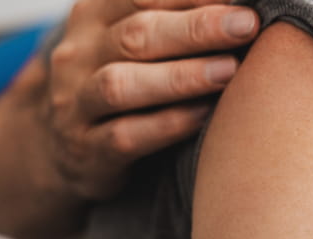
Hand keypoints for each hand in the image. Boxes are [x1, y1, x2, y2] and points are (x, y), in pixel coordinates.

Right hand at [39, 0, 258, 199]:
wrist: (67, 149)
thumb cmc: (123, 83)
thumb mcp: (131, 42)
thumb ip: (170, 17)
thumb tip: (236, 3)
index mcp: (92, 16)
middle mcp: (78, 55)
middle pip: (135, 34)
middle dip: (196, 28)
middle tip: (245, 24)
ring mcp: (77, 105)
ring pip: (122, 85)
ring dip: (181, 77)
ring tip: (228, 70)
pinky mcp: (87, 150)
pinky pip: (125, 136)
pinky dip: (168, 125)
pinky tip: (203, 116)